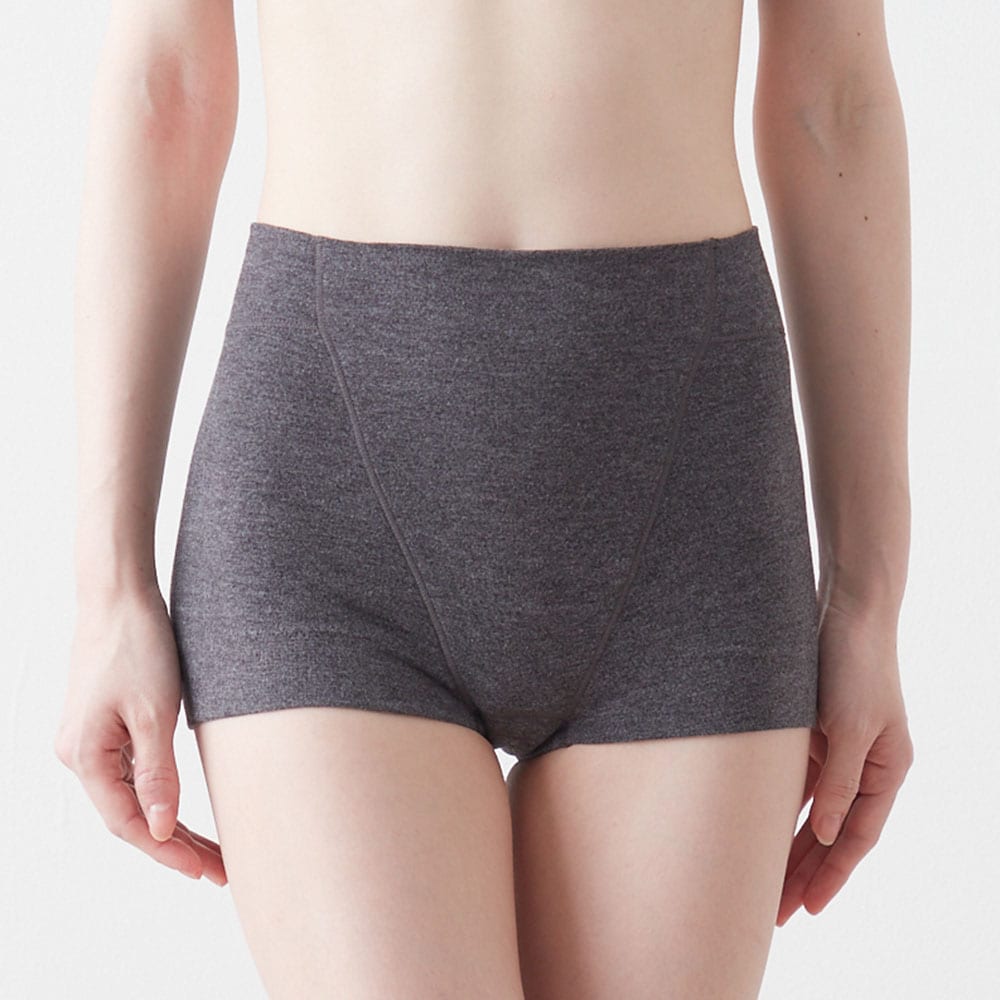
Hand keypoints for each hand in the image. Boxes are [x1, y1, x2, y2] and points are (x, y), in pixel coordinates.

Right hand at [53, 582, 226, 886]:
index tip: (204, 871)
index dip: (167, 852)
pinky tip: (186, 811)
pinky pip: (132, 774)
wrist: (119, 596)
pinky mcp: (104, 726)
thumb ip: (158, 775)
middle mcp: (79, 754)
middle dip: (176, 845)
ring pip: (133, 797)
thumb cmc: (138, 645)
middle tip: (219, 869)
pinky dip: (160, 794)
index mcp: (84, 756)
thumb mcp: (155, 712)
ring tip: (212, 849)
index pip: (128, 823)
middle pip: (130, 816)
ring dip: (171, 823)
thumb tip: (163, 831)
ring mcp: (90, 741)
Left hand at [777, 598, 913, 924]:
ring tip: (766, 884)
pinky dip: (783, 809)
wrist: (844, 611)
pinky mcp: (817, 734)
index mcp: (887, 770)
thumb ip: (841, 782)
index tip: (808, 910)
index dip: (833, 875)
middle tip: (777, 912)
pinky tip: (762, 831)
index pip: (857, 837)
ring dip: (792, 846)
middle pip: (834, 833)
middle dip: (807, 873)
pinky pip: (800, 784)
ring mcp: (841, 751)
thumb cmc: (853, 665)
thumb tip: (828, 835)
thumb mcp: (849, 727)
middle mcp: (866, 767)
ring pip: (814, 813)